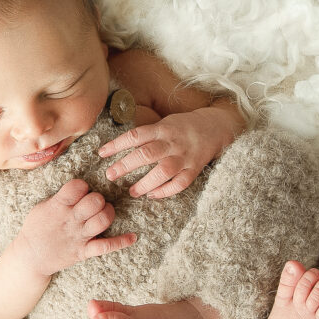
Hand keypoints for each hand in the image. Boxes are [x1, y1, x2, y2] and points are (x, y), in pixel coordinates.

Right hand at [11, 178, 135, 276]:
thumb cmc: (36, 228)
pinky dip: (121, 242)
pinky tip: (133, 237)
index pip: (77, 187)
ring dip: (108, 213)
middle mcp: (71, 220)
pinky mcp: (84, 252)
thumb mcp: (41, 207)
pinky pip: (106, 246)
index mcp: (58, 206)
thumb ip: (60, 197)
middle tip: (93, 203)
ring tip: (103, 212)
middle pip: (95, 201)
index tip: (80, 191)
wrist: (30, 257)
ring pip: (103, 220)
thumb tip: (78, 187)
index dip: (82, 186)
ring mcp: (79, 237)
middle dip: (98, 198)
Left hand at [98, 106, 242, 198]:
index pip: (136, 135)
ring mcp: (184, 157)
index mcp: (163, 129)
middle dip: (126, 166)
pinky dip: (165, 191)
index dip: (117, 144)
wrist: (216, 127)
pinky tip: (152, 195)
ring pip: (163, 172)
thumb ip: (147, 134)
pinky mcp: (194, 170)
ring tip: (132, 191)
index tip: (102, 153)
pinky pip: (179, 184)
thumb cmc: (183, 126)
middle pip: (147, 154)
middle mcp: (173, 143)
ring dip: (145, 183)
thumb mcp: (164, 123)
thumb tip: (120, 145)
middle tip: (110, 175)